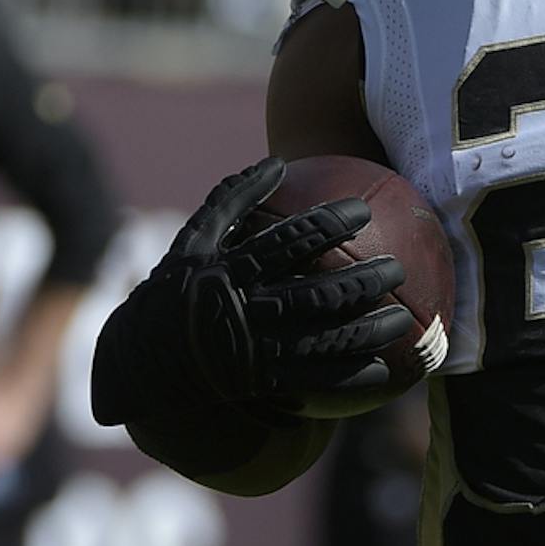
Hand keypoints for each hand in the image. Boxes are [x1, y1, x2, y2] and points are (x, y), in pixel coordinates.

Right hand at [97, 156, 410, 424]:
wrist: (140, 364)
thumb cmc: (173, 291)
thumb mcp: (190, 242)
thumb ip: (231, 200)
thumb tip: (276, 162)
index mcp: (228, 271)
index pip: (286, 242)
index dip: (327, 225)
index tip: (363, 210)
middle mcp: (244, 311)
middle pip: (316, 294)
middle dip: (363, 281)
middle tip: (397, 269)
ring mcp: (254, 351)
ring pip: (322, 341)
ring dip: (367, 332)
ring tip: (404, 321)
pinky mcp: (260, 383)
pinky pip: (313, 381)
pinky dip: (348, 376)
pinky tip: (383, 371)